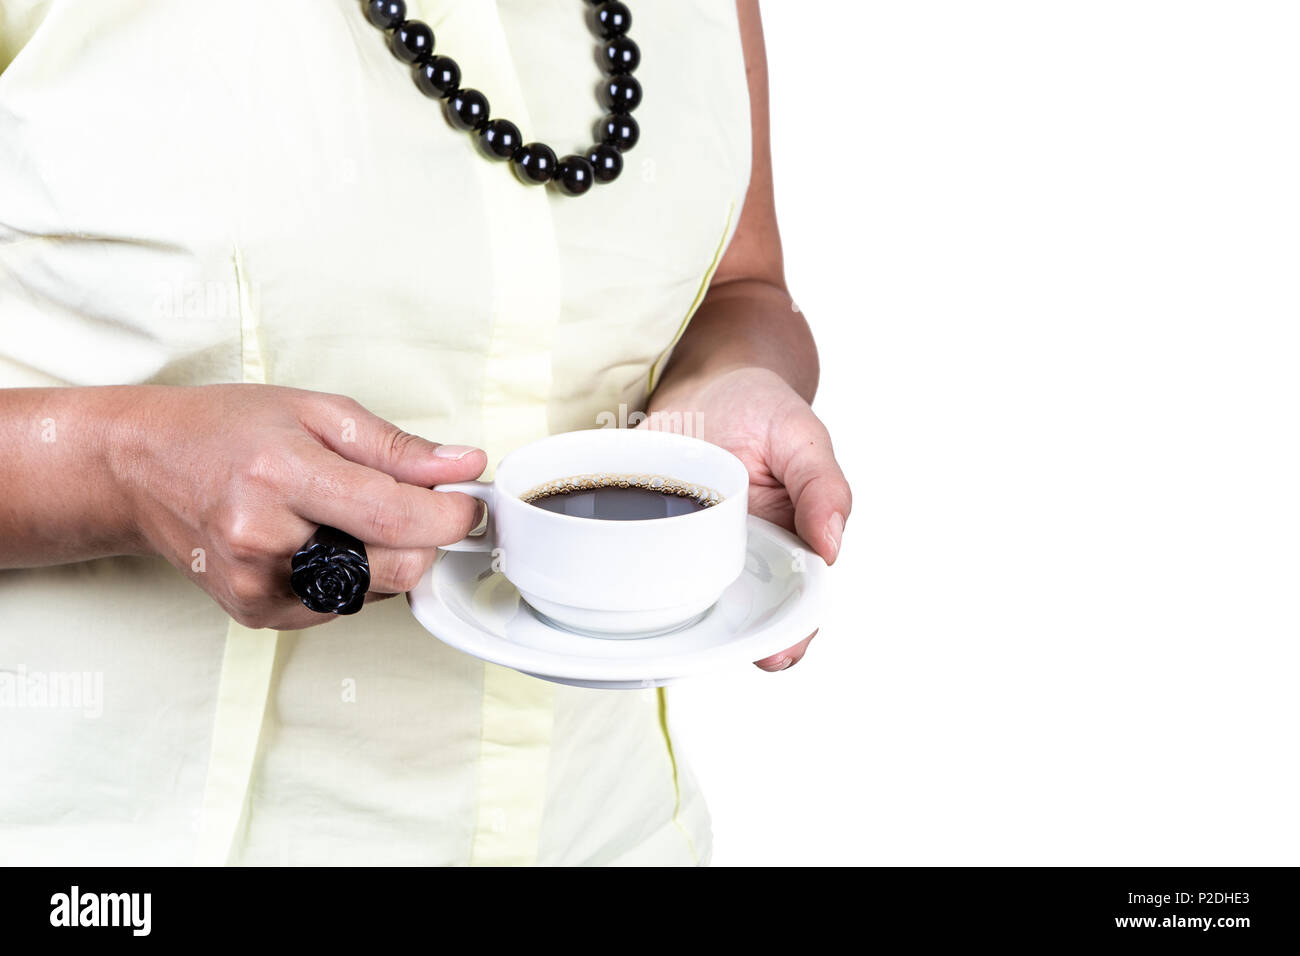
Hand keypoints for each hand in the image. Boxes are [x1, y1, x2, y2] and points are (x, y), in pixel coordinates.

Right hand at [112, 384, 484, 629]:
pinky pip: (343, 605)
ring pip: (376, 591)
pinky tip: (318, 539)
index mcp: (279, 476)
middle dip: (424, 538)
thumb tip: (464, 466)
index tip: (469, 502)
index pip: (395, 517)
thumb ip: (397, 447)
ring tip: (342, 513)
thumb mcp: (316, 412)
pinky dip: (352, 575)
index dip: (450, 514)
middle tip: (412, 503)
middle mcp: (263, 540)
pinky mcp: (257, 614)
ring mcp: (256, 586)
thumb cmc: (224, 431)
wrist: (142, 469)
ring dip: (386, 557)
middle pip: (396, 567)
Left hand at [644, 367, 850, 670]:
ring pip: (686, 605)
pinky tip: (614, 594)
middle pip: (740, 620)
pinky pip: (639, 570)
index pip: (799, 607)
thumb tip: (832, 544)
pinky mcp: (650, 537)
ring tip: (660, 631)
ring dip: (673, 623)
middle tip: (711, 649)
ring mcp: (691, 552)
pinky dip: (627, 584)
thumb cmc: (762, 411)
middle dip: (727, 642)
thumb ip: (822, 486)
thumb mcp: (801, 437)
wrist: (707, 382)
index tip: (777, 652)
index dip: (791, 636)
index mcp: (790, 547)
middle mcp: (741, 560)